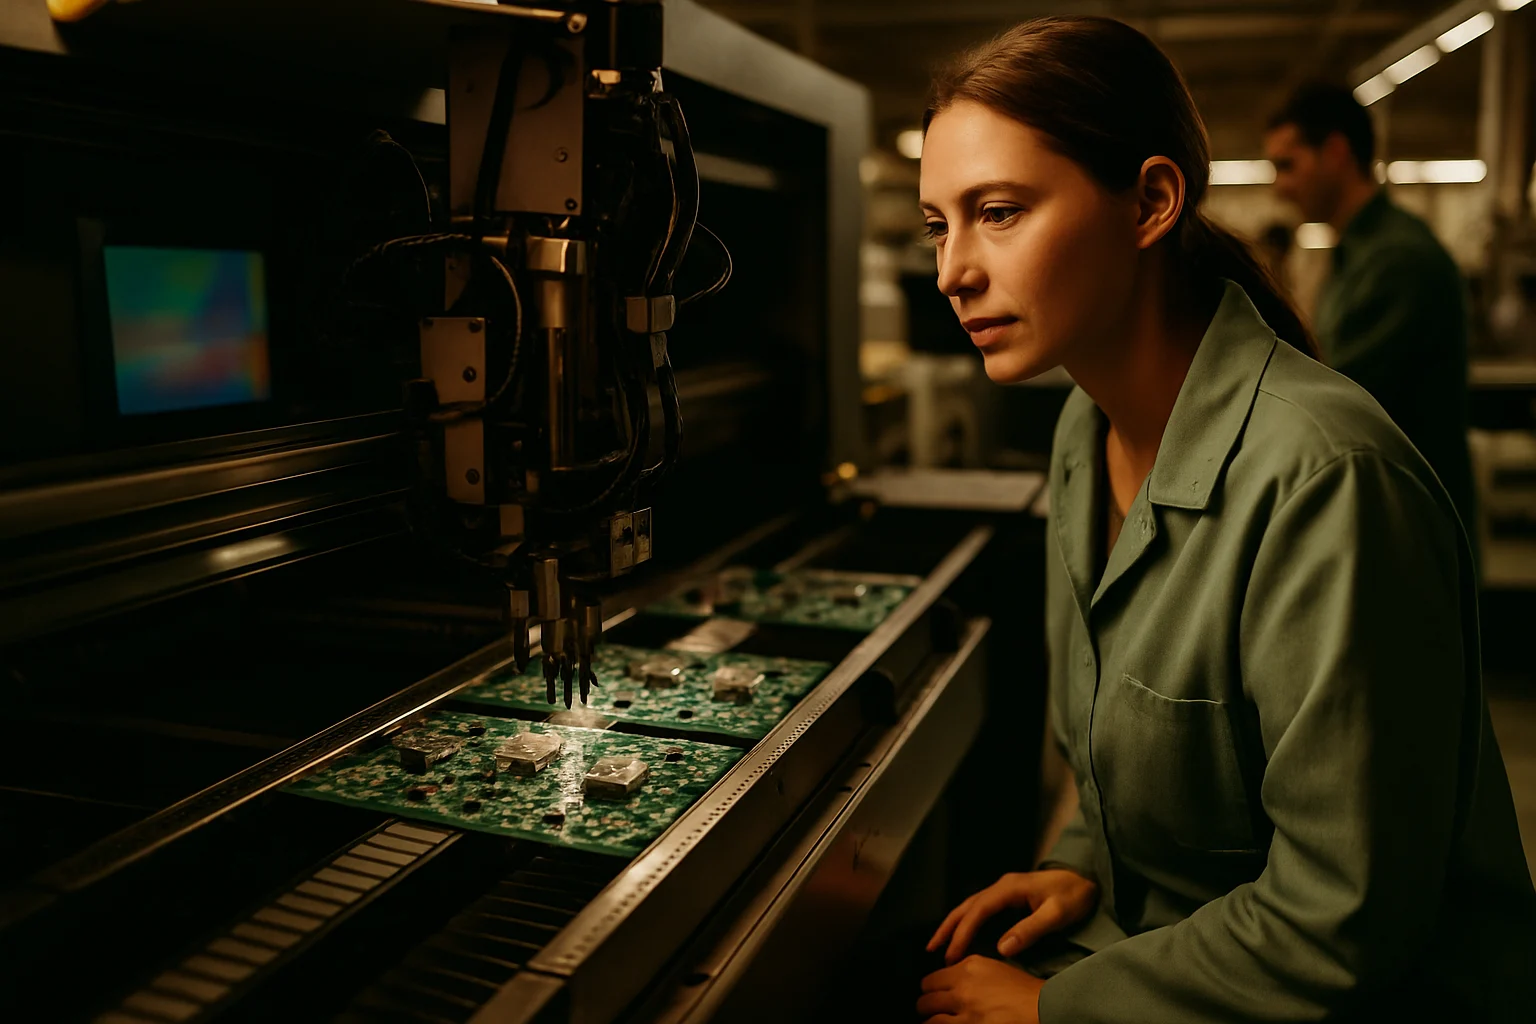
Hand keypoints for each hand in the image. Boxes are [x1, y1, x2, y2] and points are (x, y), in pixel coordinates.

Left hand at [917, 955, 1044, 1023]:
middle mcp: (962, 987)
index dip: (931, 990)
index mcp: (968, 967)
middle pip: (926, 999)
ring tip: (934, 1023)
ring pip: (930, 1019)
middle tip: (931, 1011)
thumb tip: (950, 981)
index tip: (933, 995)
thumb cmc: (1025, 990)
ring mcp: (965, 1011)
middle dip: (926, 1006)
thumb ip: (969, 972)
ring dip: (931, 1021)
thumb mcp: (994, 969)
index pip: (931, 979)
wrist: (1042, 1007)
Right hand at [926, 869, 1097, 964]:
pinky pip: (980, 909)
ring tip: (939, 943)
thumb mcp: (1056, 914)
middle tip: (932, 948)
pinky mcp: (1009, 897)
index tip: (952, 953)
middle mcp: (1002, 886)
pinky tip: (961, 932)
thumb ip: (1030, 929)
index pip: (978, 910)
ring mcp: (1004, 890)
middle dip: (948, 927)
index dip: (963, 932)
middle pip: (967, 906)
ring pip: (971, 906)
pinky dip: (966, 920)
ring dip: (954, 923)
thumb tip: (1002, 948)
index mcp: (1010, 888)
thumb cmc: (1074, 896)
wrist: (1088, 879)